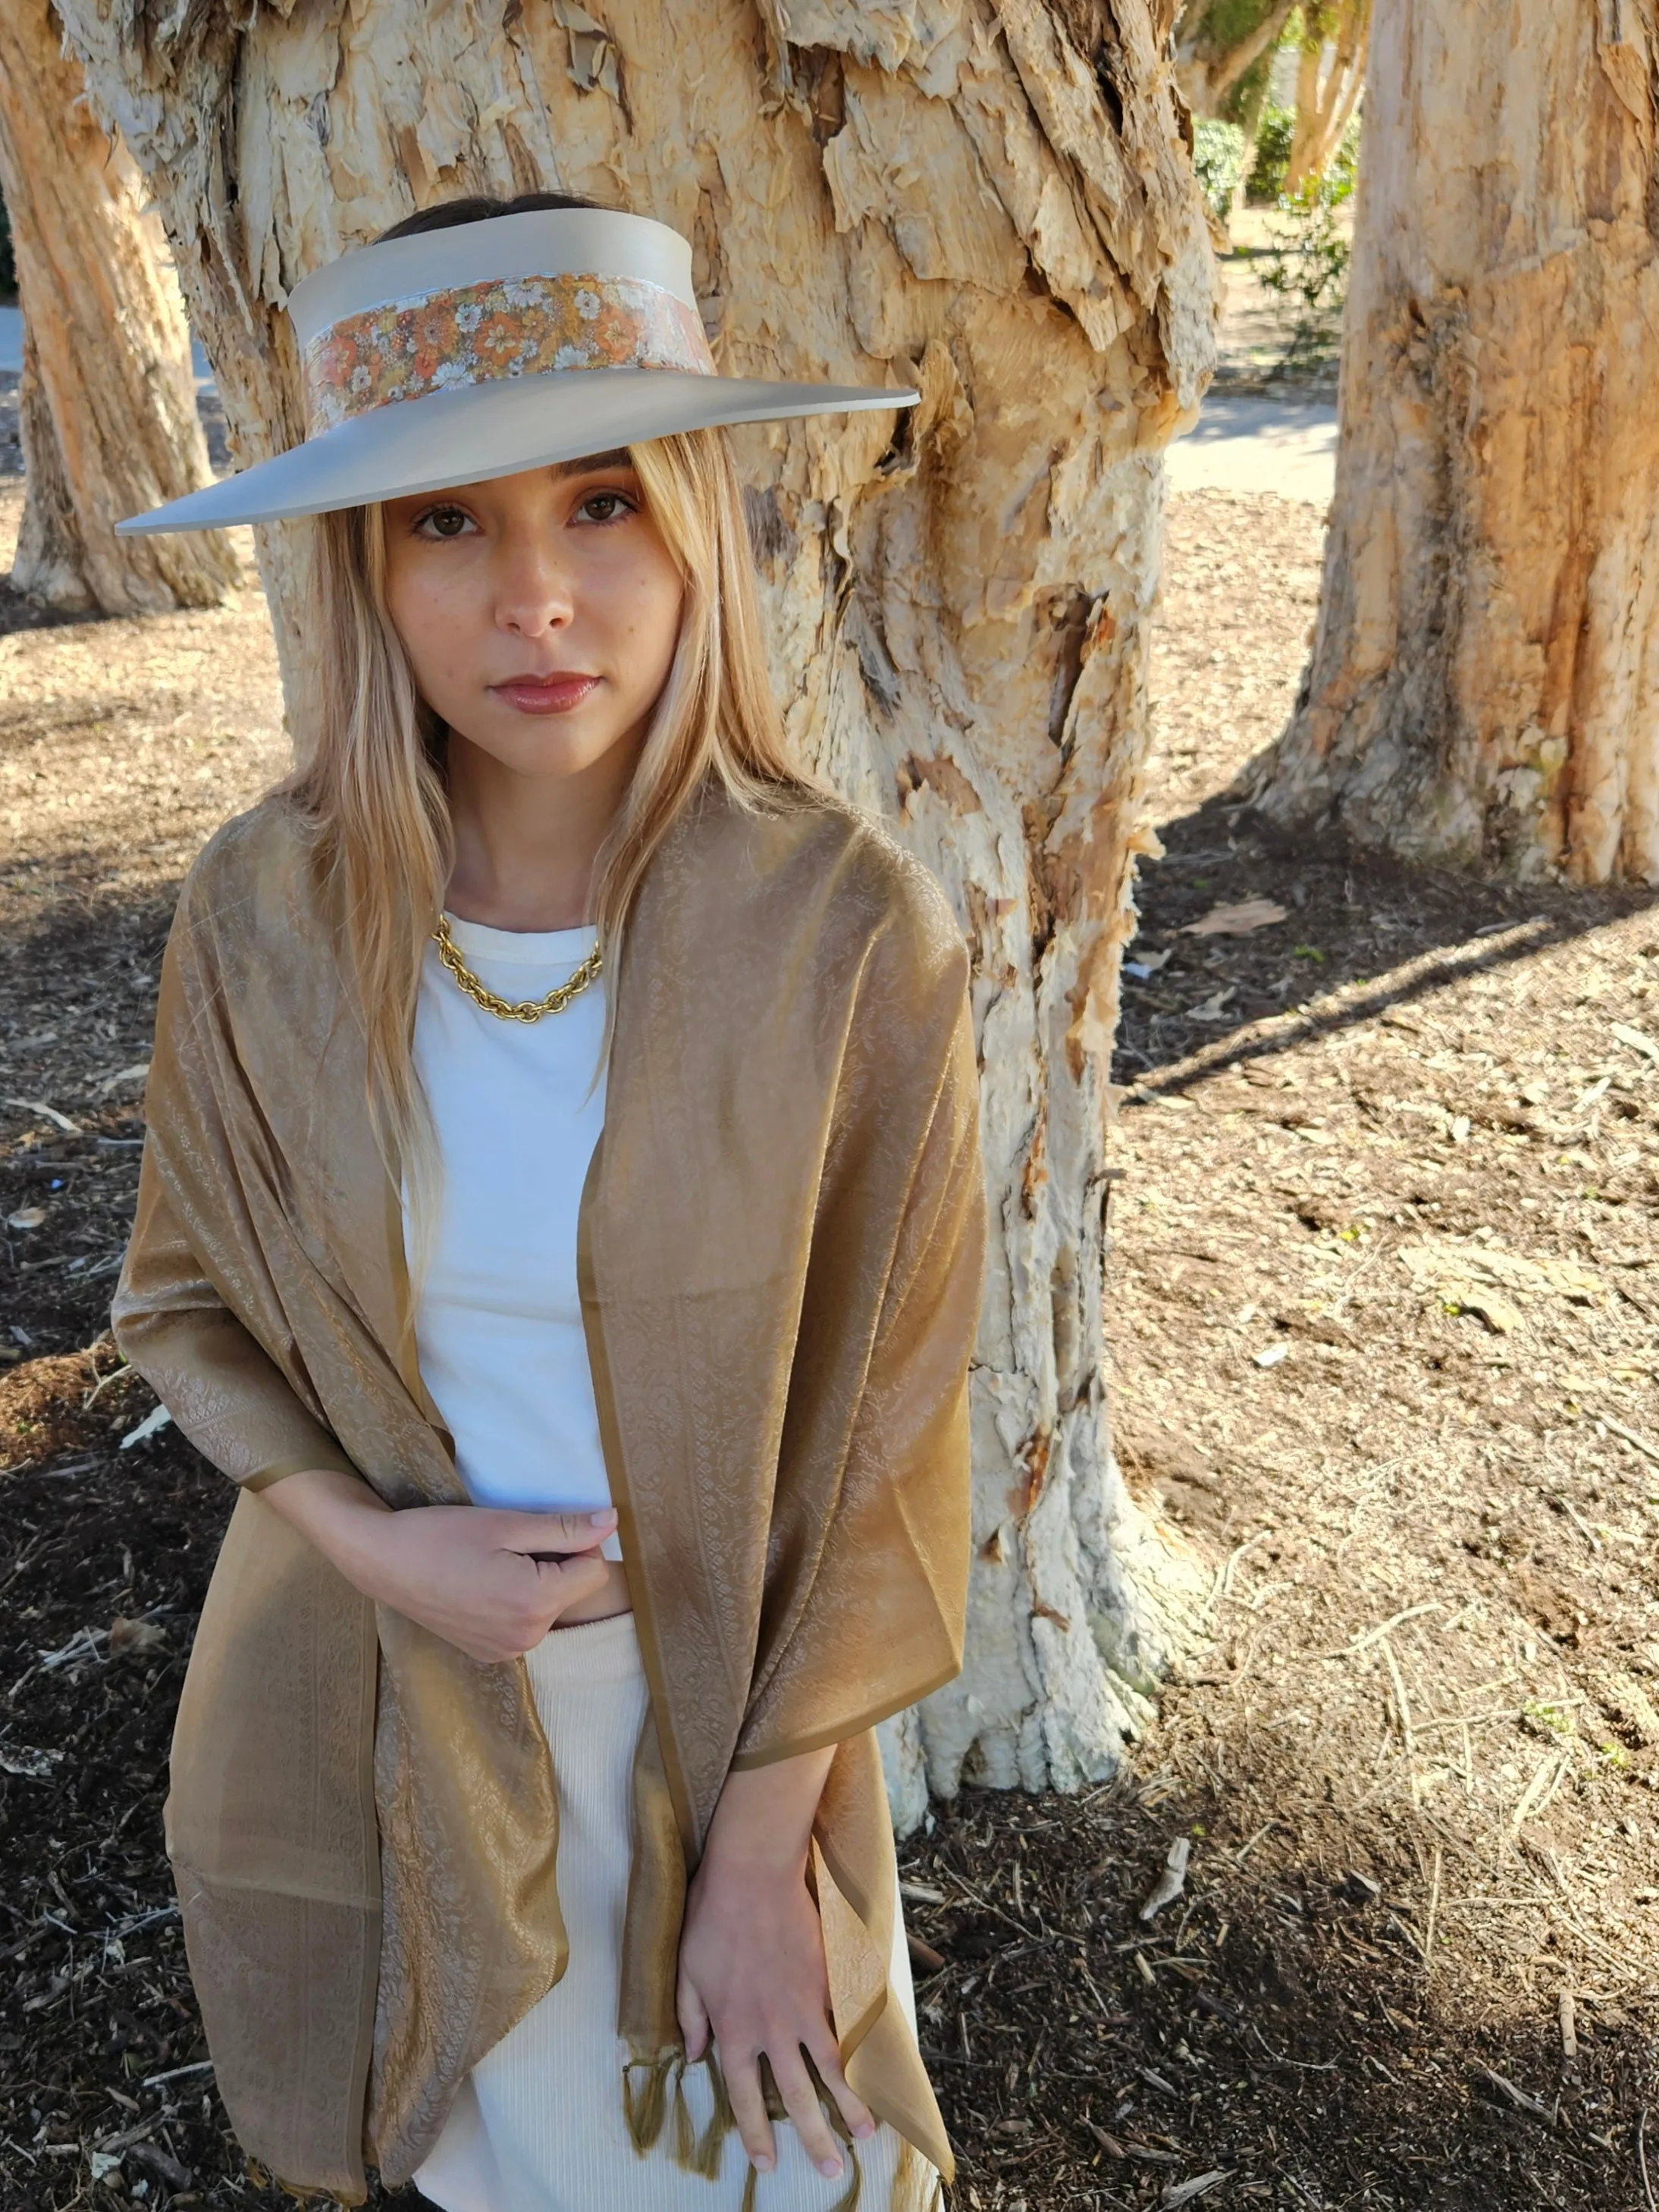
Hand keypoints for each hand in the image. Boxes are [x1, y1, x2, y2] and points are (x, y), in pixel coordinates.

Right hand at [259, 1468, 615, 1661]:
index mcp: (535, 1603)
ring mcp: (506, 1651)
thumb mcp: (506, 1524)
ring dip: (536, 1582)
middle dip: (555, 1563)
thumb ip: (564, 1528)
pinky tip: (481, 1584)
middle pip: (572, 1590)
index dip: (576, 1542)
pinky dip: (516, 1601)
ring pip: (549, 1606)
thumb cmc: (441, 1535)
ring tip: (491, 1563)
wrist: (382, 1563)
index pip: (594, 1570)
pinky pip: (525, 1623)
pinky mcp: (489, 1654)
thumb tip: (613, 1521)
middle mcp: (526, 1638)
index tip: (539, 1529)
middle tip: (508, 1544)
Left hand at [676, 1760, 874, 2181]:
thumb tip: (692, 2054)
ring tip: (866, 2134)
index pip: (744, 2096)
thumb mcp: (685, 1972)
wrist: (752, 1873)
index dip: (755, 2132)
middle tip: (830, 2172)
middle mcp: (771, 2029)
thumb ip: (690, 2018)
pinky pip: (847, 2023)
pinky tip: (877, 2069)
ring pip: (832, 2068)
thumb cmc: (710, 1918)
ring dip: (851, 2105)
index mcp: (732, 2029)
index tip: (767, 2162)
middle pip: (796, 2097)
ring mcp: (804, 2006)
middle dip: (814, 2138)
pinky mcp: (828, 1981)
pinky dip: (862, 2050)